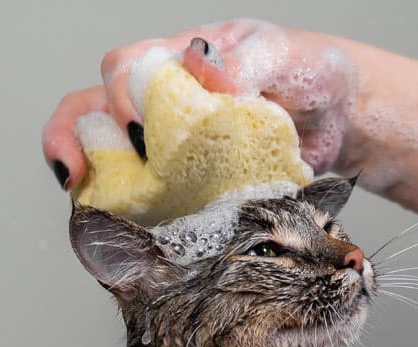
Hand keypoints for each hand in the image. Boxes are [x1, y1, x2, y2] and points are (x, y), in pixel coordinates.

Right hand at [42, 20, 361, 189]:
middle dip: (76, 136)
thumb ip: (240, 62)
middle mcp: (162, 100)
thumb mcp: (280, 55)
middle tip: (80, 170)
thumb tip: (199, 71)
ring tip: (78, 191)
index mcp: (178, 60)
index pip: (124, 68)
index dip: (119, 98)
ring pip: (104, 151)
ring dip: (85, 171)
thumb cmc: (310, 73)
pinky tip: (117, 220)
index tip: (140, 130)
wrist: (341, 120)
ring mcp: (168, 145)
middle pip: (92, 107)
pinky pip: (138, 194)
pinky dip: (118, 208)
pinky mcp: (183, 186)